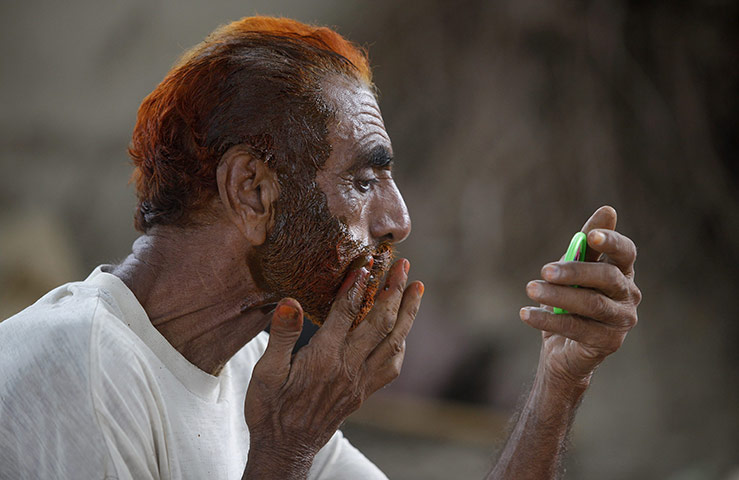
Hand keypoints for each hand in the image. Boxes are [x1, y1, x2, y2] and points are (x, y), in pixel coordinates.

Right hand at [242, 258, 423, 478]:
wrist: (286, 448)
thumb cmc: (270, 408)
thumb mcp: (265, 372)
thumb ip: (282, 335)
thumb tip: (291, 301)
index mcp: (323, 358)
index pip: (347, 312)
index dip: (359, 284)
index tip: (368, 261)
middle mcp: (348, 367)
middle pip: (380, 322)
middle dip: (394, 290)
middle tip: (403, 265)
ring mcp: (360, 381)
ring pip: (393, 342)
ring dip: (407, 313)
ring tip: (417, 289)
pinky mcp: (364, 391)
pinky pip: (392, 365)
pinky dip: (401, 342)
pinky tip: (403, 329)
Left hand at [520, 206, 641, 386]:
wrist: (562, 348)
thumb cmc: (568, 302)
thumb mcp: (572, 270)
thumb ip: (585, 245)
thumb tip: (608, 210)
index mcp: (622, 273)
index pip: (626, 253)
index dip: (612, 242)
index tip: (592, 236)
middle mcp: (628, 295)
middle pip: (607, 277)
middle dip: (574, 271)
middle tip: (544, 270)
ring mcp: (622, 321)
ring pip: (591, 303)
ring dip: (557, 295)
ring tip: (530, 289)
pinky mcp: (609, 343)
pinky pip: (576, 328)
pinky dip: (548, 319)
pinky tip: (526, 313)